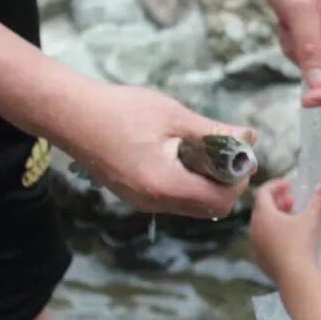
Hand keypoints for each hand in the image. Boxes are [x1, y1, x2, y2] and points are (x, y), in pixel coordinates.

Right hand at [63, 83, 256, 218]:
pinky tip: (183, 156)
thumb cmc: (122, 110)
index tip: (238, 155)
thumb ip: (213, 131)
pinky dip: (188, 184)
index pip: (221, 201)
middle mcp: (154, 202)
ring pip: (193, 207)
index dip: (237, 181)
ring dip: (207, 185)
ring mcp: (143, 203)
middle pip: (210, 209)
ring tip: (205, 152)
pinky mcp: (135, 197)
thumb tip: (250, 137)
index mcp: (165, 185)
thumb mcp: (174, 116)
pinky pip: (174, 200)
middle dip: (226, 185)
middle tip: (227, 154)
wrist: (70, 115)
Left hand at [250, 179, 320, 283]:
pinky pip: (264, 239)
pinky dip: (273, 233)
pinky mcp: (259, 259)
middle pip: (262, 208)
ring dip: (276, 217)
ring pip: (262, 225)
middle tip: (293, 200)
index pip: (263, 192)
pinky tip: (288, 239)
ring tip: (293, 219)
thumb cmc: (301, 243)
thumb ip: (319, 200)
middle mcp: (254, 228)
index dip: (276, 185)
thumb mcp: (312, 218)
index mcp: (263, 214)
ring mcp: (254, 245)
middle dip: (277, 201)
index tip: (289, 184)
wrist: (295, 277)